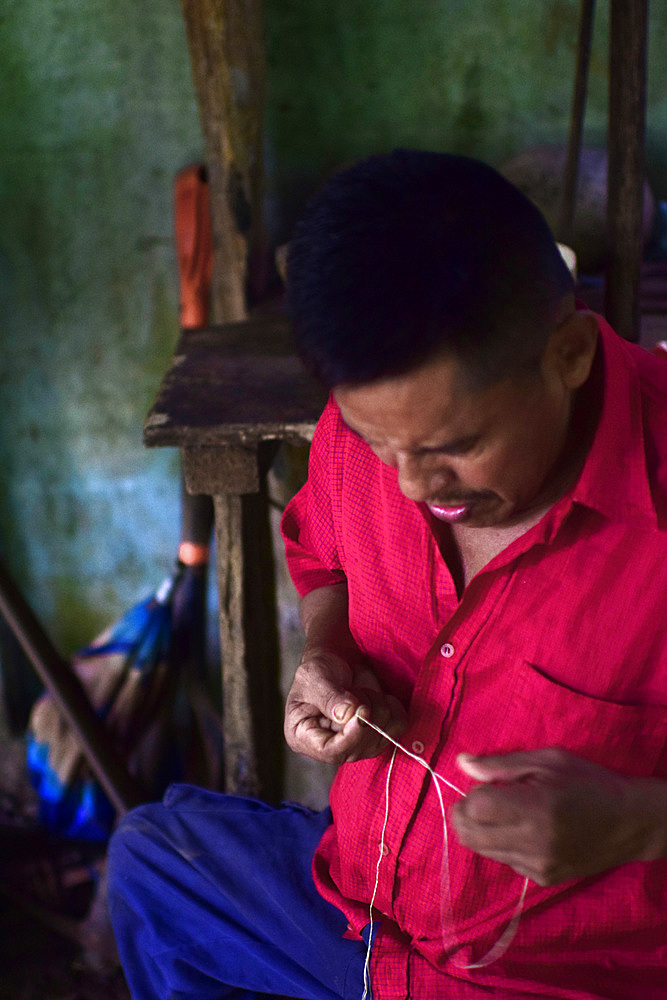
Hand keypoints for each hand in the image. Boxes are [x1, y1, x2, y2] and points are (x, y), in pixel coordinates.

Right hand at [284, 649, 406, 764]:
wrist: (337, 659)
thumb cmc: (318, 668)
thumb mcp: (314, 677)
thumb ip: (329, 696)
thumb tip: (346, 715)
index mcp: (303, 736)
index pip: (329, 751)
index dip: (350, 738)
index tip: (362, 713)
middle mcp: (330, 746)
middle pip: (358, 748)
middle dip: (366, 716)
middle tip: (358, 691)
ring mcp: (356, 742)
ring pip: (380, 738)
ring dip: (379, 708)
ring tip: (363, 691)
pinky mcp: (376, 733)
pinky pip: (397, 728)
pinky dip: (394, 709)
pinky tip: (381, 697)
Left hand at [450, 747, 664, 885]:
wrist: (631, 823)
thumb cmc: (589, 782)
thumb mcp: (547, 761)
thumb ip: (500, 764)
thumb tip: (461, 762)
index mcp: (535, 808)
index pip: (475, 808)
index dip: (471, 794)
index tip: (486, 785)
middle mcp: (533, 842)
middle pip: (469, 835)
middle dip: (465, 815)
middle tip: (481, 799)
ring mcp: (538, 866)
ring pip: (483, 850)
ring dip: (483, 830)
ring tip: (508, 813)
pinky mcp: (543, 880)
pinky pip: (505, 861)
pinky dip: (503, 844)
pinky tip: (526, 830)